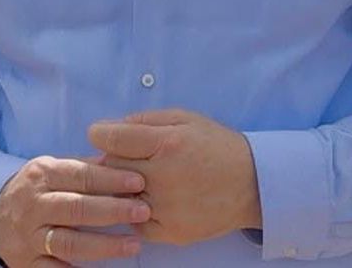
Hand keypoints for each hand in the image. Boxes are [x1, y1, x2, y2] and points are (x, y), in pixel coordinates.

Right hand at [0, 155, 150, 266]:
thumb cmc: (37, 190)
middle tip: (143, 210)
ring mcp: (29, 237)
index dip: (110, 178)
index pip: (80, 175)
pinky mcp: (27, 264)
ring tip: (133, 244)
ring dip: (104, 244)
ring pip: (68, 242)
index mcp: (42, 175)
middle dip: (112, 210)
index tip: (139, 181)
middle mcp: (33, 205)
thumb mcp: (53, 169)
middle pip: (76, 208)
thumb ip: (85, 167)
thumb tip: (122, 158)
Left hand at [87, 109, 261, 246]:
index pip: (112, 140)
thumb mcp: (183, 118)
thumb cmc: (215, 145)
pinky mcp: (170, 232)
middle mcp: (164, 177)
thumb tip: (109, 129)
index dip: (100, 135)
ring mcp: (166, 208)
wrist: (251, 184)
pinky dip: (132, 213)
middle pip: (110, 168)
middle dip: (110, 159)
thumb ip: (144, 120)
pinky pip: (132, 224)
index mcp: (166, 143)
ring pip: (118, 198)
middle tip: (119, 157)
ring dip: (118, 188)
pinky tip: (144, 201)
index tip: (101, 135)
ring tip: (129, 179)